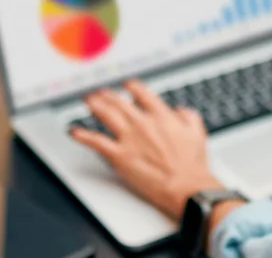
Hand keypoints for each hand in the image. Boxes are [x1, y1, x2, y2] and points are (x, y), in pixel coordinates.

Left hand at [70, 80, 222, 219]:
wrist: (185, 185)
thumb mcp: (198, 133)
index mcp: (162, 116)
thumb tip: (181, 110)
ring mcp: (129, 139)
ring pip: (105, 115)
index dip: (131, 86)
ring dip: (94, 105)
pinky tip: (74, 131)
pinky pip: (96, 141)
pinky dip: (82, 135)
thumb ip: (189, 117)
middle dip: (107, 95)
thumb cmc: (192, 164)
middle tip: (99, 92)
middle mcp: (143, 123)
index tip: (126, 85)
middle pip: (119, 102)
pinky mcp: (119, 156)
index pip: (141, 92)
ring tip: (87, 100)